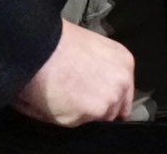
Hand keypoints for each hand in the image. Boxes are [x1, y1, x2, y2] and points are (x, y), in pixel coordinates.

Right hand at [13, 21, 134, 126]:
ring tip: (63, 97)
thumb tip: (97, 86)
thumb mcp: (94, 48)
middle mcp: (120, 84)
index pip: (125, 95)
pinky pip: (75, 124)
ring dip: (82, 114)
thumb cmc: (61, 42)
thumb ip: (103, 70)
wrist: (41, 47)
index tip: (100, 101)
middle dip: (96, 108)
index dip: (111, 100)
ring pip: (95, 119)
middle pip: (113, 110)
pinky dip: (64, 118)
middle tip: (76, 97)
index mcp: (124, 63)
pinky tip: (54, 100)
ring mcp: (106, 102)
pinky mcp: (87, 115)